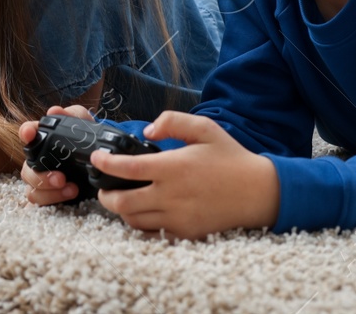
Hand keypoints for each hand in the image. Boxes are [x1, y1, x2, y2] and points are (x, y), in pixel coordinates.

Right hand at [19, 104, 97, 205]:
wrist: (102, 163)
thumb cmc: (87, 140)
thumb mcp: (84, 124)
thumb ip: (72, 115)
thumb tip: (54, 110)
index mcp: (43, 139)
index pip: (28, 133)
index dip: (26, 133)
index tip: (30, 134)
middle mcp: (38, 161)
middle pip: (27, 170)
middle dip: (41, 176)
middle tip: (62, 178)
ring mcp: (42, 182)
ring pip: (32, 191)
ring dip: (50, 192)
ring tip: (73, 190)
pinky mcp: (50, 198)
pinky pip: (39, 206)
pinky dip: (50, 204)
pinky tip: (67, 201)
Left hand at [92, 112, 279, 239]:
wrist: (258, 192)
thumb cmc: (230, 158)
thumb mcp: (205, 128)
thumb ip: (173, 121)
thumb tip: (147, 130)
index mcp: (173, 168)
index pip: (126, 169)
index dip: (105, 164)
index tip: (97, 159)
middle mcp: (171, 196)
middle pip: (122, 203)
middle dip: (104, 196)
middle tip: (102, 187)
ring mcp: (177, 218)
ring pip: (133, 221)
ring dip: (121, 211)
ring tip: (121, 199)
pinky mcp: (185, 234)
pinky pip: (151, 234)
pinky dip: (139, 226)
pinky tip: (140, 214)